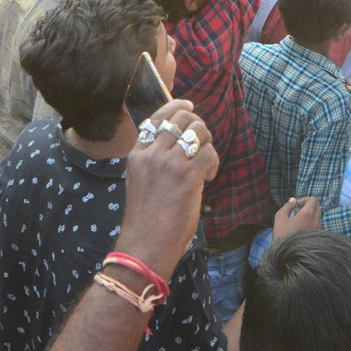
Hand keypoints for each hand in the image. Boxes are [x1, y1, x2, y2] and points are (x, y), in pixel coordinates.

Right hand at [118, 99, 217, 277]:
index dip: (176, 107)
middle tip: (202, 143)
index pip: (157, 117)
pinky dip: (213, 163)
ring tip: (204, 165)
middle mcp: (151, 154)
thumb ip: (155, 158)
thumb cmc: (147, 218)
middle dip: (198, 125)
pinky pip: (209, 153)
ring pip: (198, 131)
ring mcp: (169, 164)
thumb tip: (182, 140)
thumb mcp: (142, 180)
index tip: (189, 106)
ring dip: (208, 143)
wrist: (146, 244)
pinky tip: (207, 178)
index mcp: (137, 154)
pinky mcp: (187, 176)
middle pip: (182, 118)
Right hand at [271, 196, 320, 239]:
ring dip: (310, 217)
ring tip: (299, 223)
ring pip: (318, 218)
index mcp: (308, 214)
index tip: (297, 206)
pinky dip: (312, 225)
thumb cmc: (282, 235)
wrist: (287, 256)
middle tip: (297, 214)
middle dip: (308, 208)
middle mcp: (316, 221)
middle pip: (317, 208)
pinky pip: (317, 227)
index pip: (314, 200)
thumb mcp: (280, 218)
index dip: (305, 200)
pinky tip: (302, 231)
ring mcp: (318, 230)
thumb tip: (293, 200)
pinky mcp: (318, 238)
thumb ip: (287, 206)